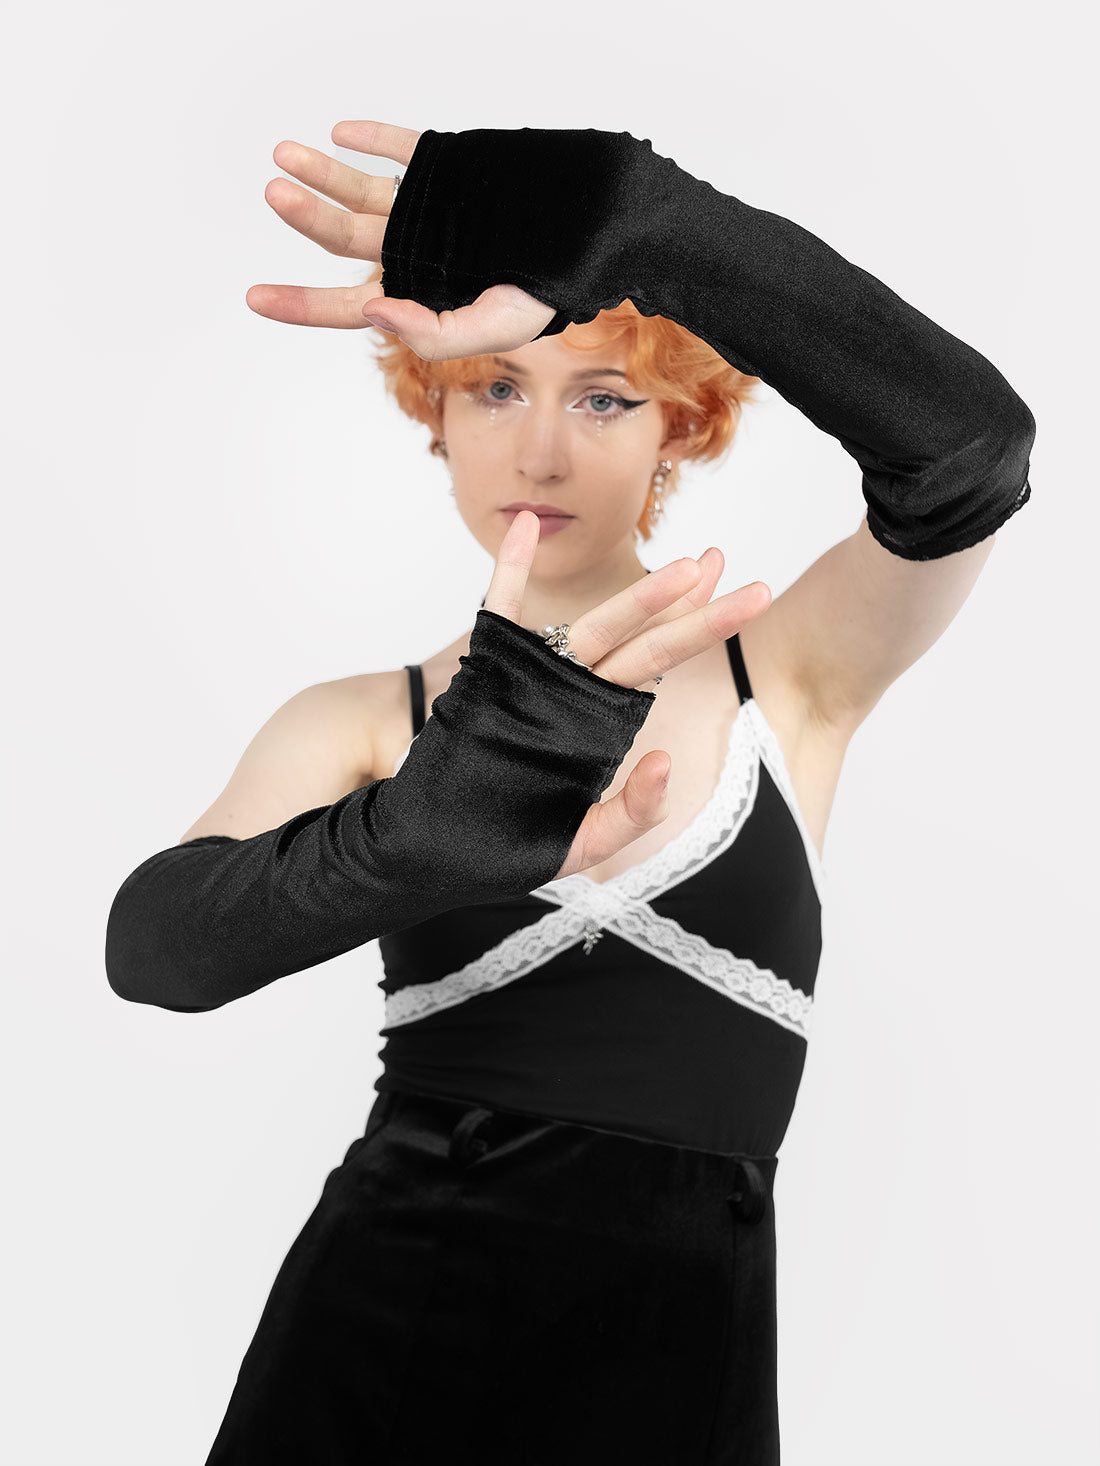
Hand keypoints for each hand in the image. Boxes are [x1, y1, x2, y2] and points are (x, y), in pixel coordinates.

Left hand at [246, 119, 554, 358]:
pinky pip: (403, 149)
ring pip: (362, 192)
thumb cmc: (550, 291)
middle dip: (308, 218)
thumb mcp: (496, 328)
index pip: (348, 306)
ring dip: (322, 173)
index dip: (301, 304)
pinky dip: (373, 138)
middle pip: (346, 240)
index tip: (254, 296)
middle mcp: (413, 252)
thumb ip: (434, 334)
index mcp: (418, 295)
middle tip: (275, 192)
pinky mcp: (449, 168)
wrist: (593, 233)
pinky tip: (344, 133)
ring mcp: (427, 209)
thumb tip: (371, 308)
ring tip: (285, 154)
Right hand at [482, 511, 771, 881]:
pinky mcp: (489, 675)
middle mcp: (575, 690)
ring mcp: (535, 678)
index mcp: (601, 719)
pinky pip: (501, 613)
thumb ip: (632, 813)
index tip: (747, 593)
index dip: (700, 627)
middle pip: (644, 642)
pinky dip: (510, 570)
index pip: (660, 663)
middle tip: (736, 566)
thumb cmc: (505, 843)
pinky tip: (526, 525)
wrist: (438, 848)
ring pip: (594, 627)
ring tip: (685, 564)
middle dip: (692, 606)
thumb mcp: (582, 843)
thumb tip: (665, 762)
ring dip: (638, 597)